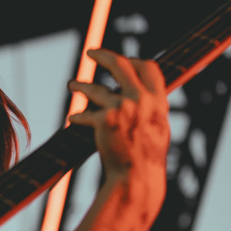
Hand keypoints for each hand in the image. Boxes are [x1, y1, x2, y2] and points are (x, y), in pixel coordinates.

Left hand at [67, 48, 168, 215]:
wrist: (137, 178)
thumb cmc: (148, 157)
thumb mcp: (159, 128)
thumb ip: (152, 108)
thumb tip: (145, 94)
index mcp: (158, 100)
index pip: (148, 67)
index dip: (134, 61)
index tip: (124, 60)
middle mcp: (141, 99)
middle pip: (120, 64)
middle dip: (103, 55)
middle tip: (91, 52)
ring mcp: (122, 108)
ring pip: (94, 88)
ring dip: (80, 85)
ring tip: (72, 85)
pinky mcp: (104, 120)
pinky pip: (84, 114)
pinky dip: (79, 117)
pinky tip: (73, 118)